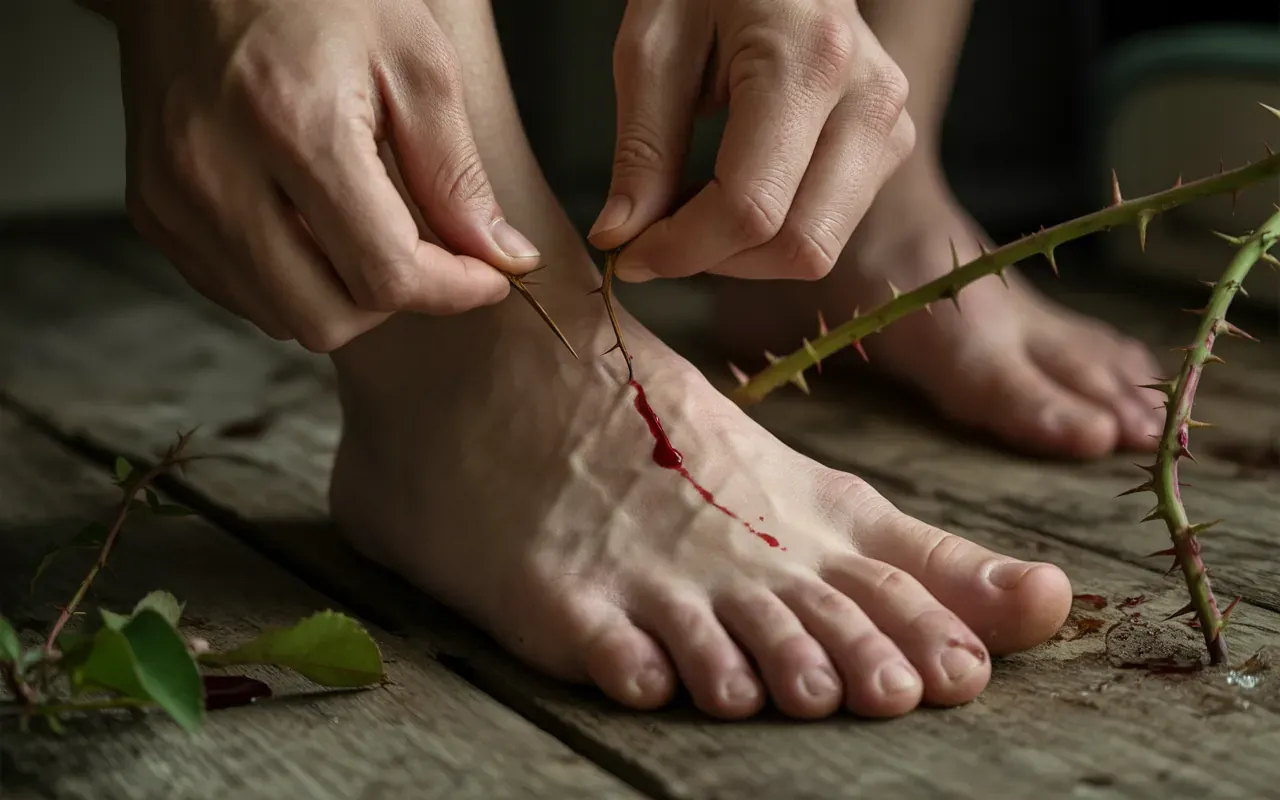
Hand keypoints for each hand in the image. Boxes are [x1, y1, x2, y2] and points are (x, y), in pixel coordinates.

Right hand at [114, 0, 540, 351]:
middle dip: (394, 300)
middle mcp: (216, 172)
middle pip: (328, 319)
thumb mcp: (413, 61)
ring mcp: (173, 197)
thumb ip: (456, 172)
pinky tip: (311, 225)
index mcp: (292, 126)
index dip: (452, 290)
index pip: (383, 273)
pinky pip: (237, 292)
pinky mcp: (153, 208)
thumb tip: (501, 255)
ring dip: (341, 295)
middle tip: (426, 253)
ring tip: (366, 229)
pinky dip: (289, 280)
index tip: (485, 275)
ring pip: (280, 318)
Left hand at [589, 0, 915, 281]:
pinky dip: (772, 234)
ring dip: (744, 254)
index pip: (750, 208)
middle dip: (716, 261)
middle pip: (798, 246)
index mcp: (808, 63)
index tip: (627, 254)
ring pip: (818, 248)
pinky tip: (732, 195)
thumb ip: (642, 150)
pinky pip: (829, 225)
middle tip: (657, 237)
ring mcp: (890, 125)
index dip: (681, 250)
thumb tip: (620, 239)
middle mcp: (869, 101)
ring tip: (693, 210)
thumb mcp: (653, 47)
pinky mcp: (890, 142)